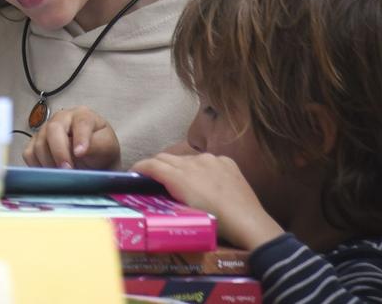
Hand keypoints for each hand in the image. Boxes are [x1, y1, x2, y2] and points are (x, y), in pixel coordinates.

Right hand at [26, 107, 121, 169]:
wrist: (95, 163)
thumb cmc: (101, 152)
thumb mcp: (107, 147)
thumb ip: (96, 146)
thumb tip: (78, 151)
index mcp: (82, 115)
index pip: (80, 122)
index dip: (80, 138)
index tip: (80, 154)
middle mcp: (62, 118)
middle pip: (53, 129)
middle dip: (59, 152)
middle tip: (67, 169)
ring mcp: (46, 130)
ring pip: (39, 144)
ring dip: (50, 163)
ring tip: (63, 175)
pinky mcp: (35, 143)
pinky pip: (29, 154)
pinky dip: (37, 166)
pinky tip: (50, 173)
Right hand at [132, 151, 284, 251]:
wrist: (248, 224)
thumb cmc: (214, 224)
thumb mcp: (183, 212)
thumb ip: (168, 193)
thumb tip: (157, 187)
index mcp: (180, 175)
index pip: (152, 164)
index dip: (139, 168)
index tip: (133, 173)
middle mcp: (193, 161)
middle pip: (166, 157)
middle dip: (156, 166)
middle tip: (153, 179)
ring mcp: (212, 160)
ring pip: (187, 159)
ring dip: (180, 167)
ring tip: (183, 183)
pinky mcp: (227, 161)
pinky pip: (208, 161)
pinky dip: (202, 168)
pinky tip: (208, 183)